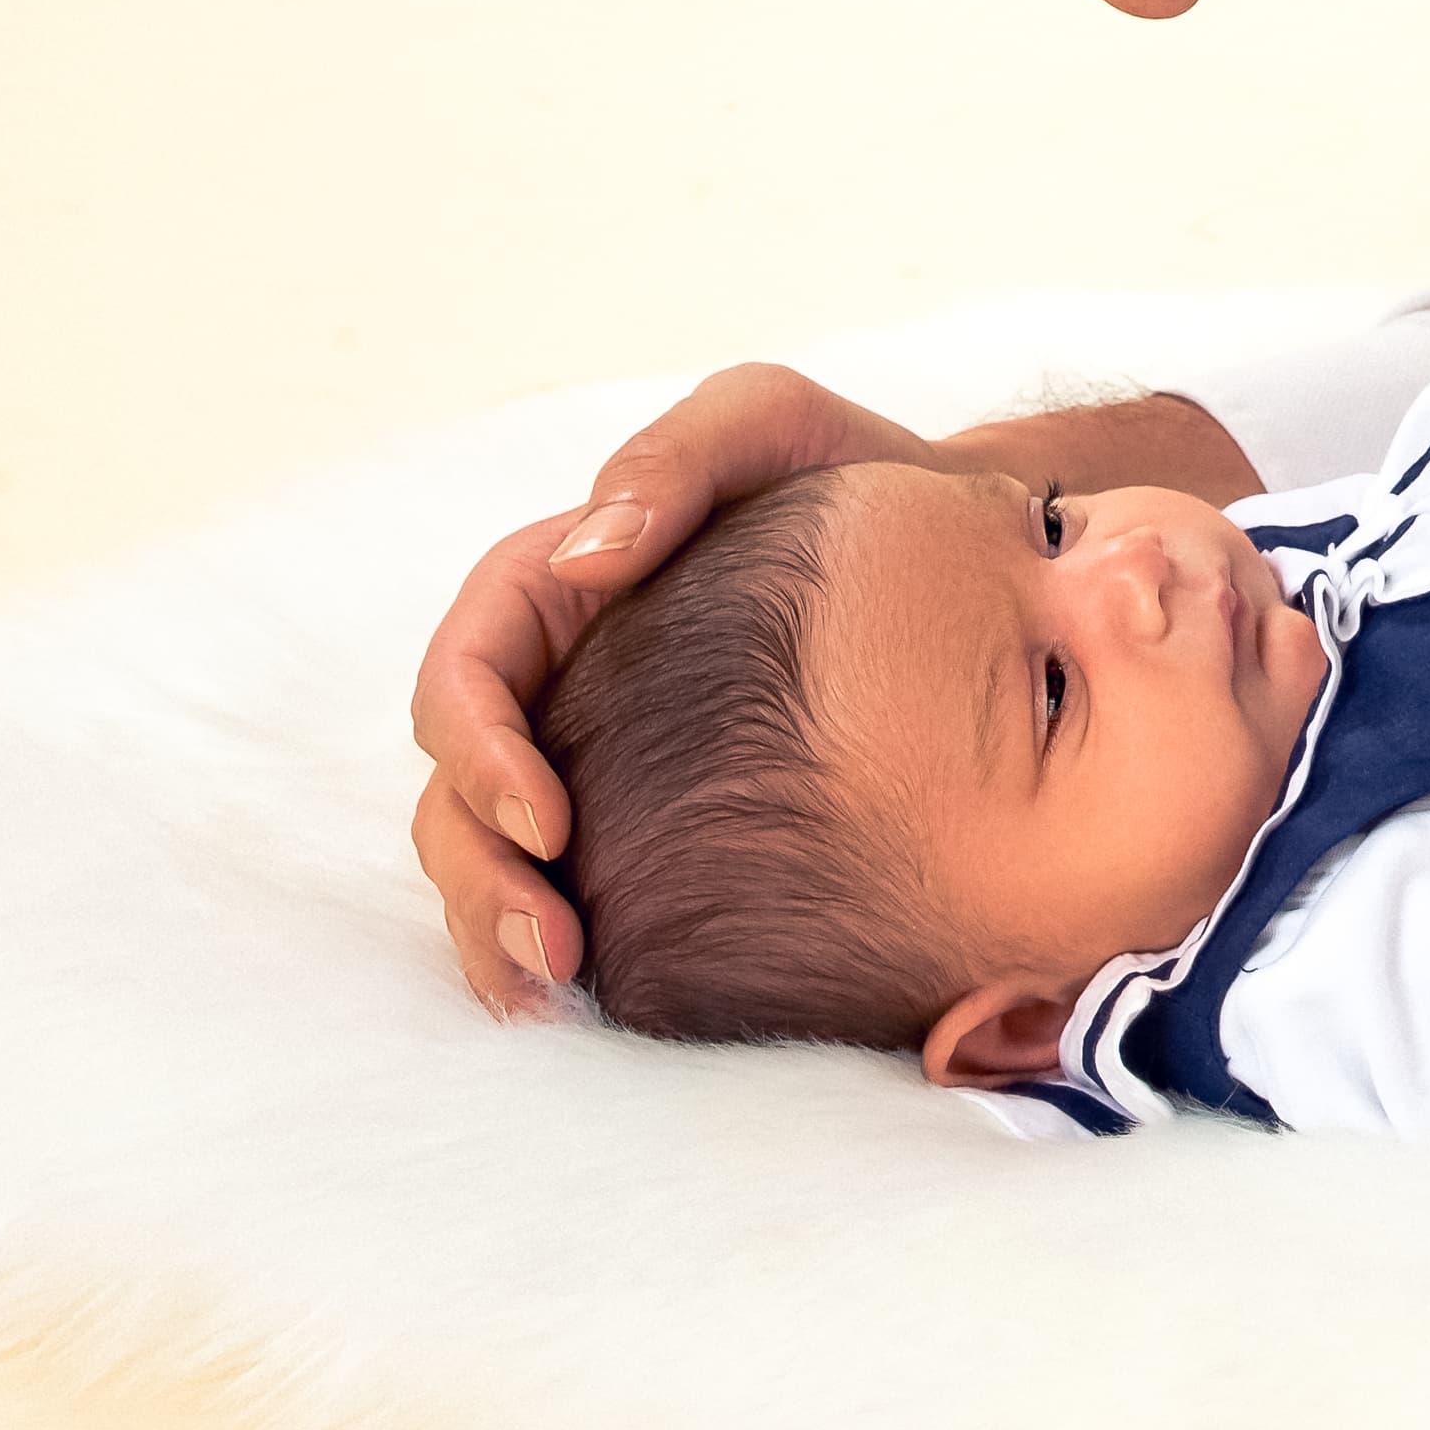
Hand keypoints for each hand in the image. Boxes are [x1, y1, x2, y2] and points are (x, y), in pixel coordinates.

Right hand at [410, 364, 1259, 1014]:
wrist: (974, 553)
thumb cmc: (859, 476)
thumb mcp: (768, 424)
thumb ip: (675, 458)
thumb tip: (584, 558)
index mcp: (555, 591)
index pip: (465, 677)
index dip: (479, 755)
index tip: (552, 824)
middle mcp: (558, 684)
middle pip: (456, 793)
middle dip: (480, 876)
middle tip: (551, 949)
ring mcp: (597, 761)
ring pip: (490, 859)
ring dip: (496, 934)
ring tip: (555, 995)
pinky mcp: (652, 828)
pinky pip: (572, 894)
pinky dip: (552, 955)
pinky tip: (594, 1004)